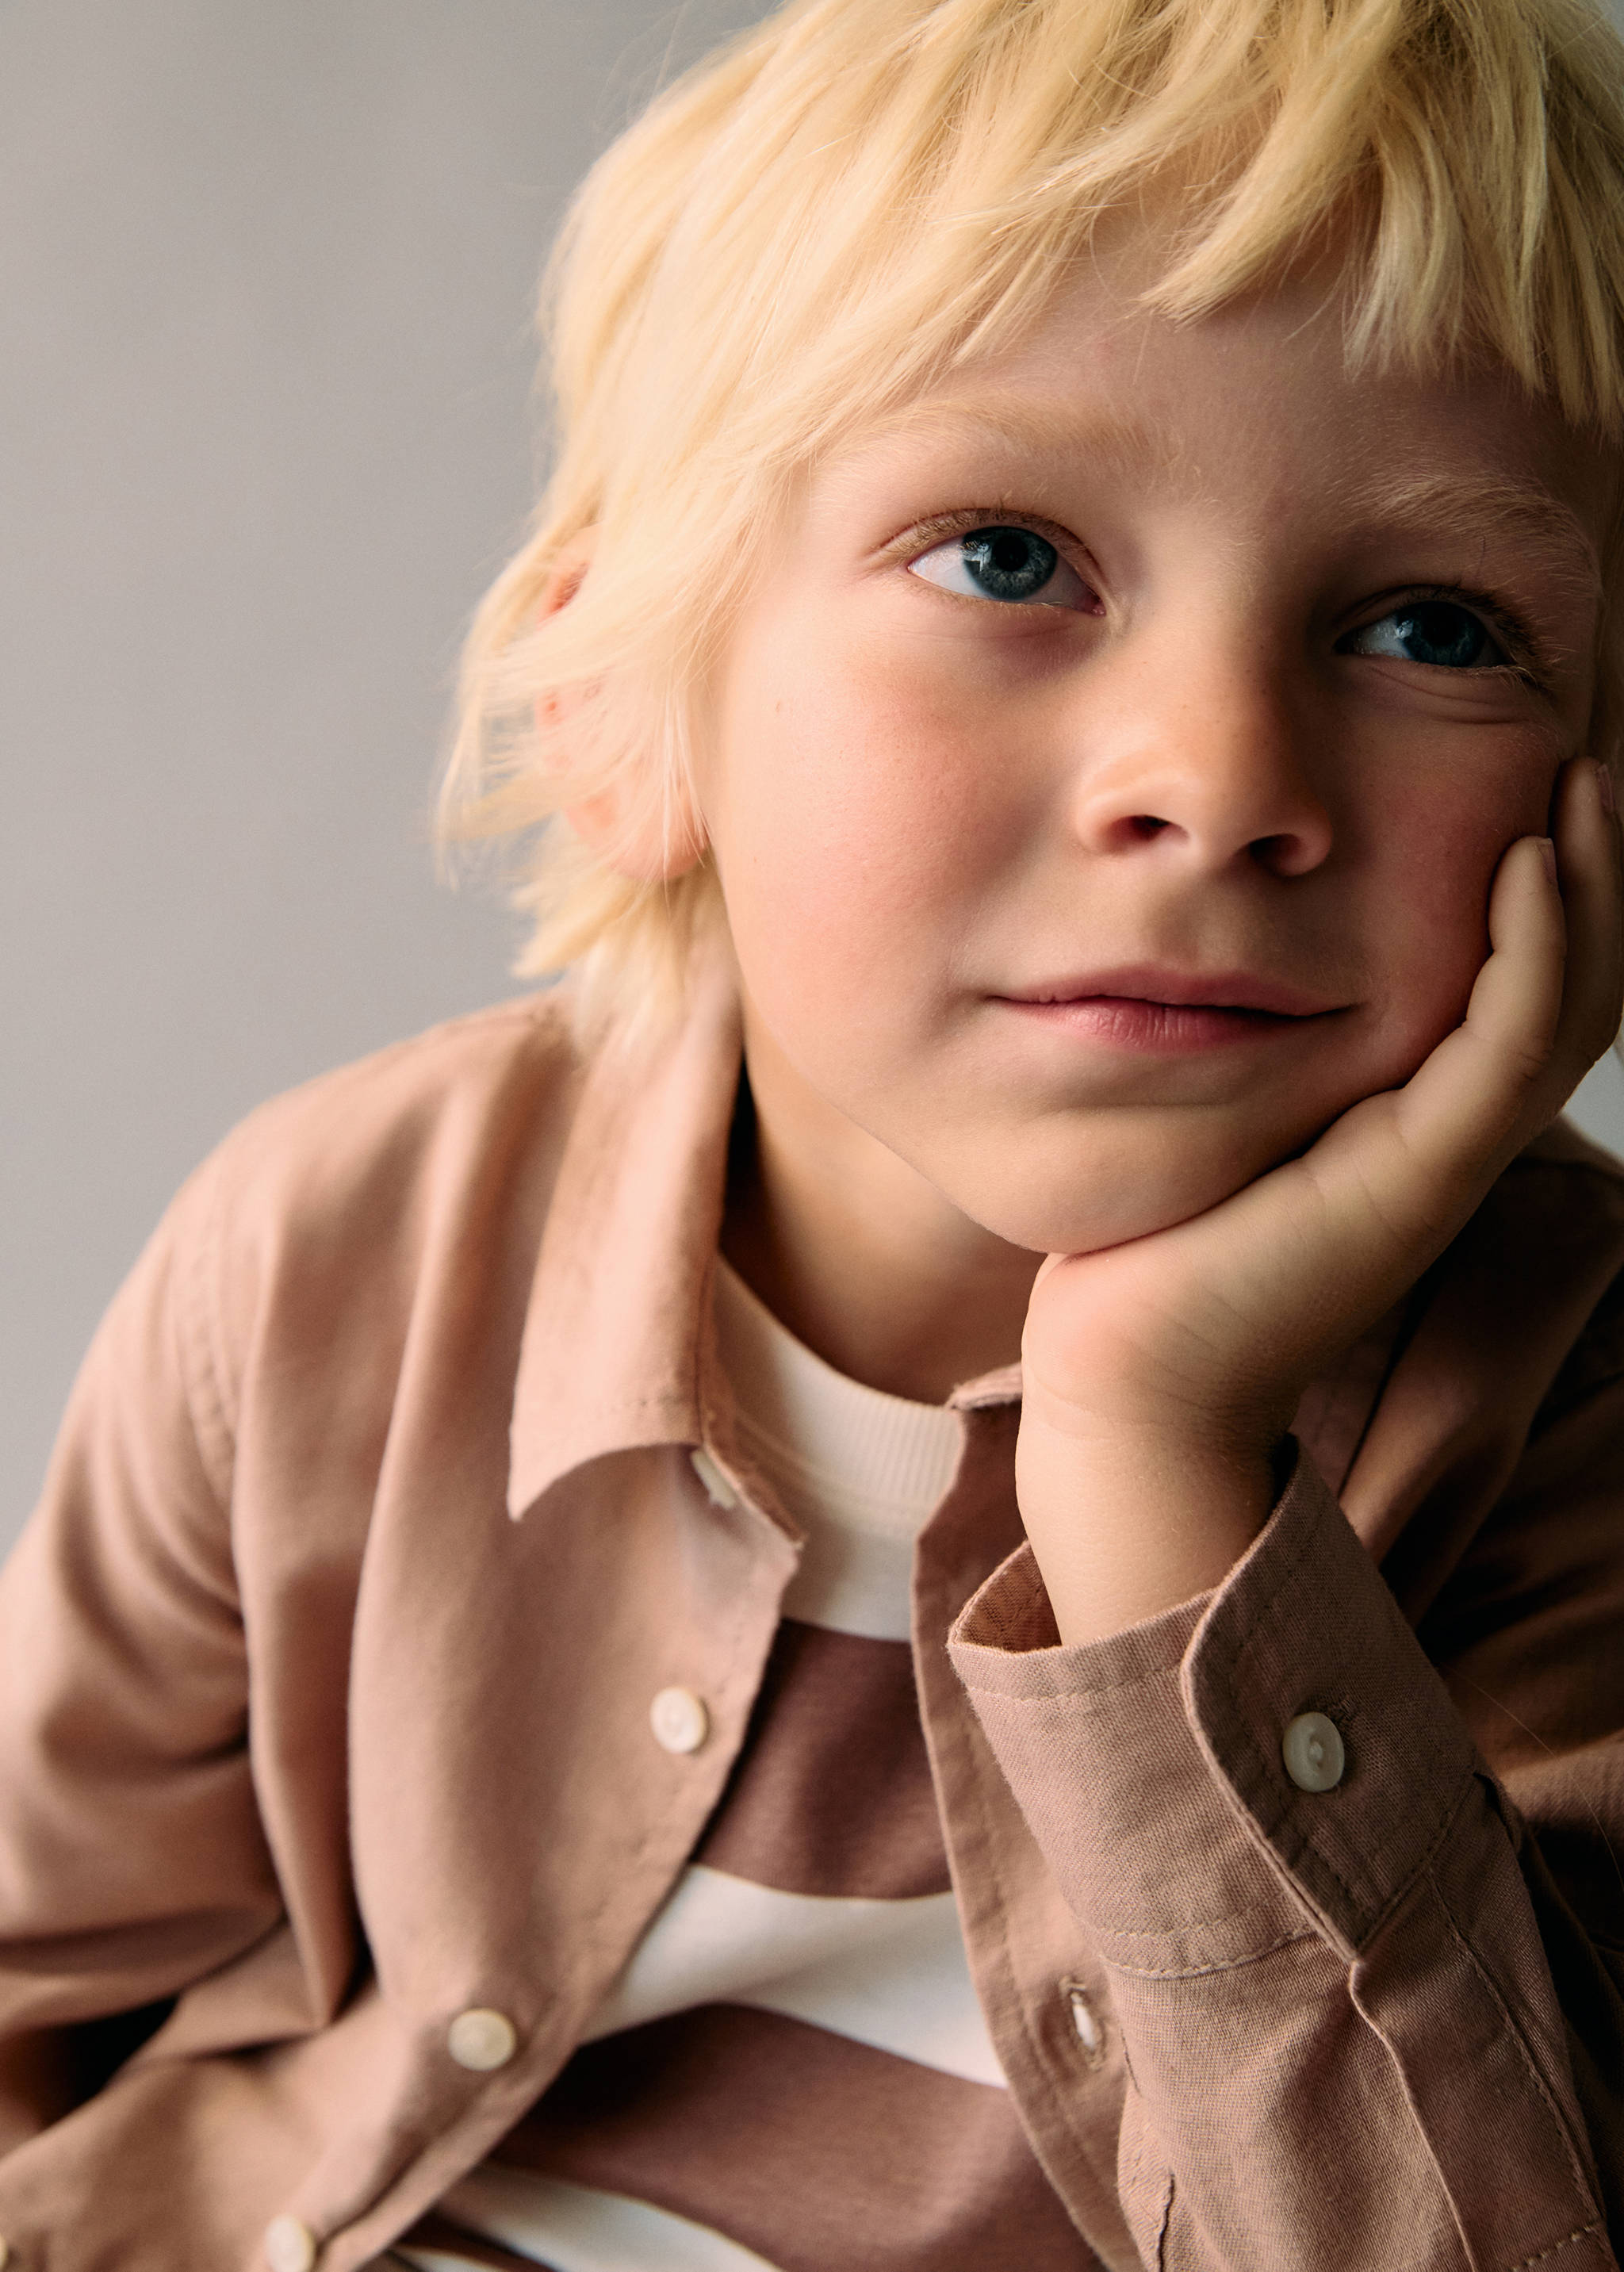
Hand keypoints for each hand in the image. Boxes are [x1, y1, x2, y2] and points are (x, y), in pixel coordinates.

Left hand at [1015, 756, 1623, 1645]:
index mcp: (1413, 1112)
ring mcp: (1445, 1159)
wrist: (1128, 1373)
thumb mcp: (1212, 1101)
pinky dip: (1531, 952)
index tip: (1536, 771)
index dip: (1552, 883)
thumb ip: (1243, 1027)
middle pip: (1573, 982)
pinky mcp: (1419, 1179)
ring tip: (1582, 782)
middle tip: (1586, 756)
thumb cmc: (1150, 1237)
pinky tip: (1524, 864)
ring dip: (1590, 889)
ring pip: (1568, 1006)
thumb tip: (1207, 922)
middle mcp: (1448, 1132)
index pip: (1523, 980)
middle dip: (1597, 867)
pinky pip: (1506, 1048)